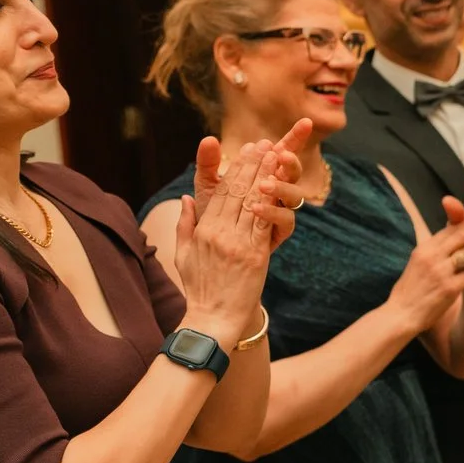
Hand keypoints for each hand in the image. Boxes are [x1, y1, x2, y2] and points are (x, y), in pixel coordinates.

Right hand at [174, 134, 282, 340]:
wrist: (212, 318)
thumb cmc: (199, 288)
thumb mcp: (184, 253)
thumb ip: (185, 224)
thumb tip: (186, 199)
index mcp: (204, 230)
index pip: (221, 192)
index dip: (235, 170)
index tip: (245, 151)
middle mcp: (219, 232)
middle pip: (237, 192)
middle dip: (252, 165)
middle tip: (263, 143)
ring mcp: (236, 243)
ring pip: (252, 202)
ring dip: (264, 176)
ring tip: (275, 155)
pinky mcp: (254, 255)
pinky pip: (263, 223)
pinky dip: (272, 201)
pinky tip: (279, 185)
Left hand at [204, 120, 310, 247]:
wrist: (211, 255)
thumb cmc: (212, 218)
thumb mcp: (207, 187)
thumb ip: (208, 164)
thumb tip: (209, 139)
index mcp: (264, 175)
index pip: (283, 152)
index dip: (295, 137)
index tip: (305, 123)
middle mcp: (277, 192)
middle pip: (293, 172)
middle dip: (292, 161)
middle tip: (282, 154)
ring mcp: (280, 211)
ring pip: (295, 195)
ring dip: (282, 187)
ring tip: (264, 183)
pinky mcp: (279, 232)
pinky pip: (285, 220)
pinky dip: (272, 212)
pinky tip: (257, 207)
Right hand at [386, 199, 463, 332]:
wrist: (400, 315)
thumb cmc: (409, 291)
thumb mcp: (416, 264)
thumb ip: (432, 252)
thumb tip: (445, 241)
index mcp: (424, 249)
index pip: (450, 229)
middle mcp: (432, 257)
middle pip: (462, 235)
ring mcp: (441, 272)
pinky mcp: (449, 288)